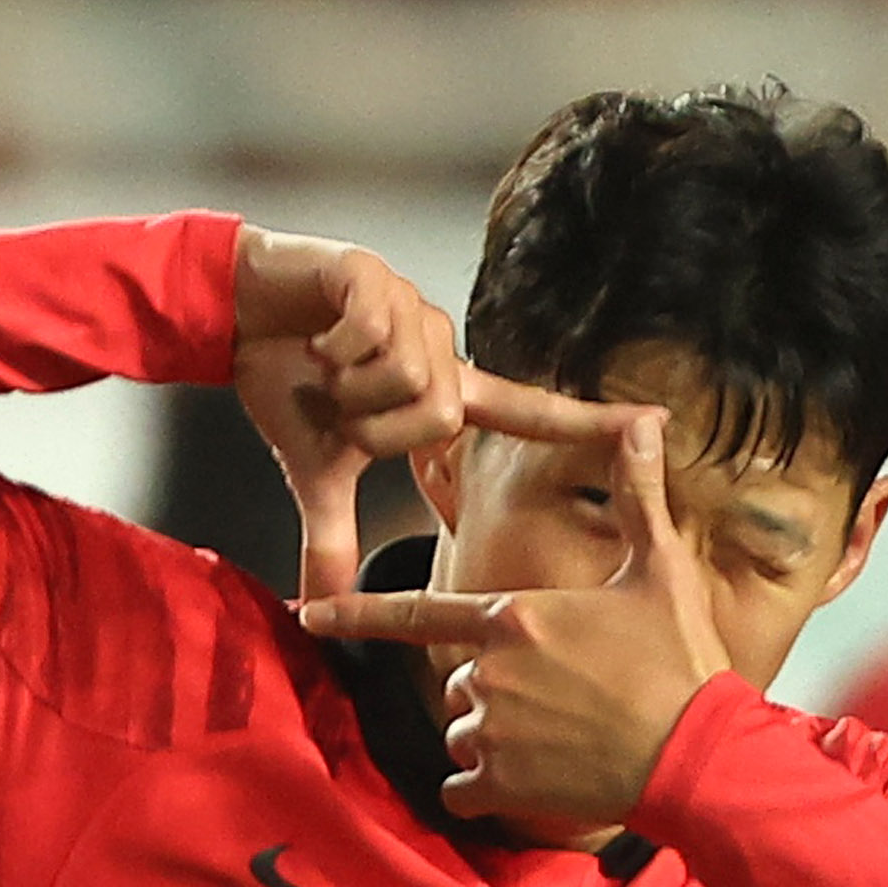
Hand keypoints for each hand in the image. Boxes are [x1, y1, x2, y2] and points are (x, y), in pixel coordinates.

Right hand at [232, 225, 632, 598]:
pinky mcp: (374, 276)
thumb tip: (320, 610)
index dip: (587, 424)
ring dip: (351, 388)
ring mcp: (412, 306)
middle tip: (339, 407)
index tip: (656, 425)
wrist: (231, 312)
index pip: (529, 411)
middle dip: (376, 429)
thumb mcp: (316, 469)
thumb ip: (332, 536)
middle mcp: (441, 345)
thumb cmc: (285, 380)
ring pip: (408, 378)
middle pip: (440, 416)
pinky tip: (316, 334)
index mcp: (443, 388)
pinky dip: (333, 348)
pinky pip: (373, 335)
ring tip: (325, 366)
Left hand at [298, 413, 733, 828]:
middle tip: (563, 697)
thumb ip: (635, 496)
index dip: (358, 614)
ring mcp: (490, 730)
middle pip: (456, 680)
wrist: (698, 753)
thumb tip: (643, 422)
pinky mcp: (500, 785)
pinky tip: (536, 780)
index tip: (311, 615)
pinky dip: (485, 792)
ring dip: (493, 741)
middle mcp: (487, 670)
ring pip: (460, 733)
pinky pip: (461, 791)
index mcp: (512, 616)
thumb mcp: (659, 569)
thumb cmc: (681, 661)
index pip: (414, 612)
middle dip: (493, 691)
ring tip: (561, 739)